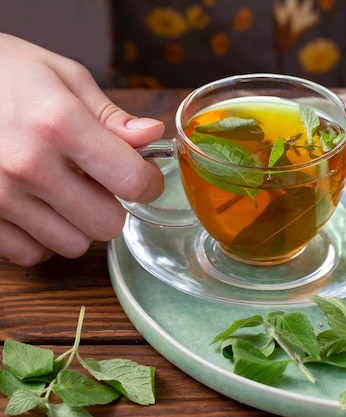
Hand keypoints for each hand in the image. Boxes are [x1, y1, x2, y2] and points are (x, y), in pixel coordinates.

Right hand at [0, 33, 164, 265]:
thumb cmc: (2, 73)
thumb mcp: (61, 76)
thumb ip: (110, 115)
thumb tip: (152, 136)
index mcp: (59, 124)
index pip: (132, 181)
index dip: (149, 182)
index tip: (144, 176)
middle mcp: (28, 166)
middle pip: (107, 224)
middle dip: (112, 205)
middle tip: (96, 182)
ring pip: (72, 245)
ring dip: (78, 224)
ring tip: (62, 191)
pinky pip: (32, 254)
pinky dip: (42, 238)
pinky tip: (36, 207)